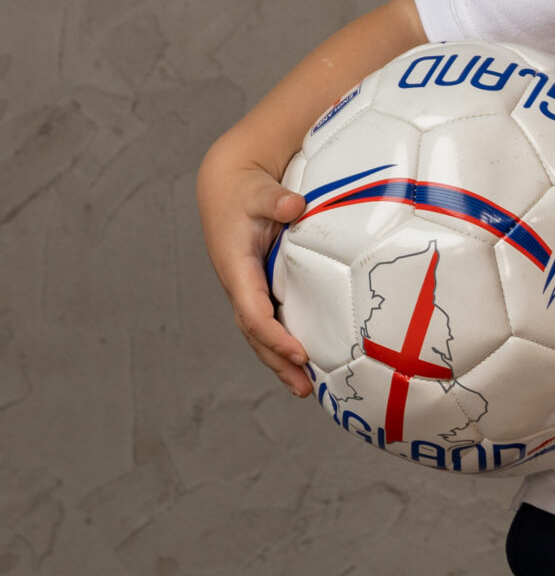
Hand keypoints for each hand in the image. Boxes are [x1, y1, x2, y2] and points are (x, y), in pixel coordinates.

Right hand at [196, 150, 311, 395]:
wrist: (228, 187)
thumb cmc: (246, 190)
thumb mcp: (259, 190)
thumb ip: (275, 199)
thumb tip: (294, 204)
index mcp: (237, 269)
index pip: (254, 313)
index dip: (275, 336)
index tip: (300, 353)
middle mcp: (240, 286)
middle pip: (256, 334)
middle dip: (278, 362)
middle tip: (304, 389)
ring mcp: (248, 290)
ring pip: (261, 334)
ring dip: (280, 362)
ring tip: (305, 389)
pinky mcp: (259, 288)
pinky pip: (270, 322)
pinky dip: (283, 344)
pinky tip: (305, 363)